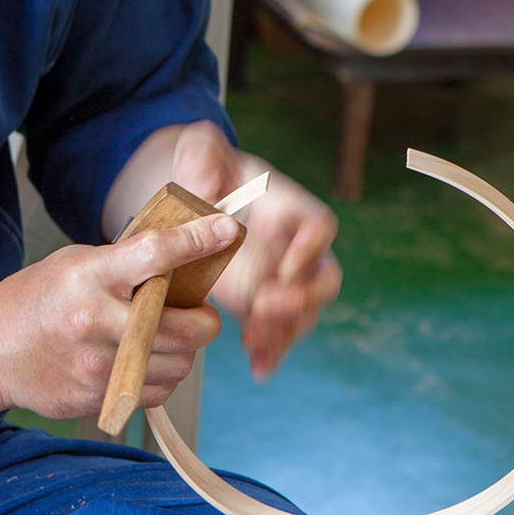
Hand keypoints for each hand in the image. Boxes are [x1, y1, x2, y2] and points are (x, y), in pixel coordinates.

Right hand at [0, 213, 233, 418]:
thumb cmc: (35, 299)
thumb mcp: (76, 263)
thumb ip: (125, 262)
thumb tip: (184, 254)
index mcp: (90, 276)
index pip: (155, 253)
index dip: (197, 240)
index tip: (226, 231)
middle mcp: (95, 322)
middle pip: (184, 325)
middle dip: (205, 320)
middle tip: (197, 312)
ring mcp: (96, 366)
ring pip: (178, 365)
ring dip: (184, 351)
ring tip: (162, 336)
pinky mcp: (97, 398)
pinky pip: (157, 392)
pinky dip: (162, 376)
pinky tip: (143, 360)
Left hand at [168, 122, 341, 381]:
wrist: (191, 194)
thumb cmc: (201, 166)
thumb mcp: (197, 148)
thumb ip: (201, 153)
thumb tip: (207, 183)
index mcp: (286, 206)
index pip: (318, 225)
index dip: (310, 249)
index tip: (283, 268)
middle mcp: (291, 245)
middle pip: (322, 277)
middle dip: (302, 299)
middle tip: (268, 309)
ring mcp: (278, 276)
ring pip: (302, 312)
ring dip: (284, 332)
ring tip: (257, 345)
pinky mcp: (258, 300)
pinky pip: (277, 330)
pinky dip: (270, 349)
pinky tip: (258, 366)